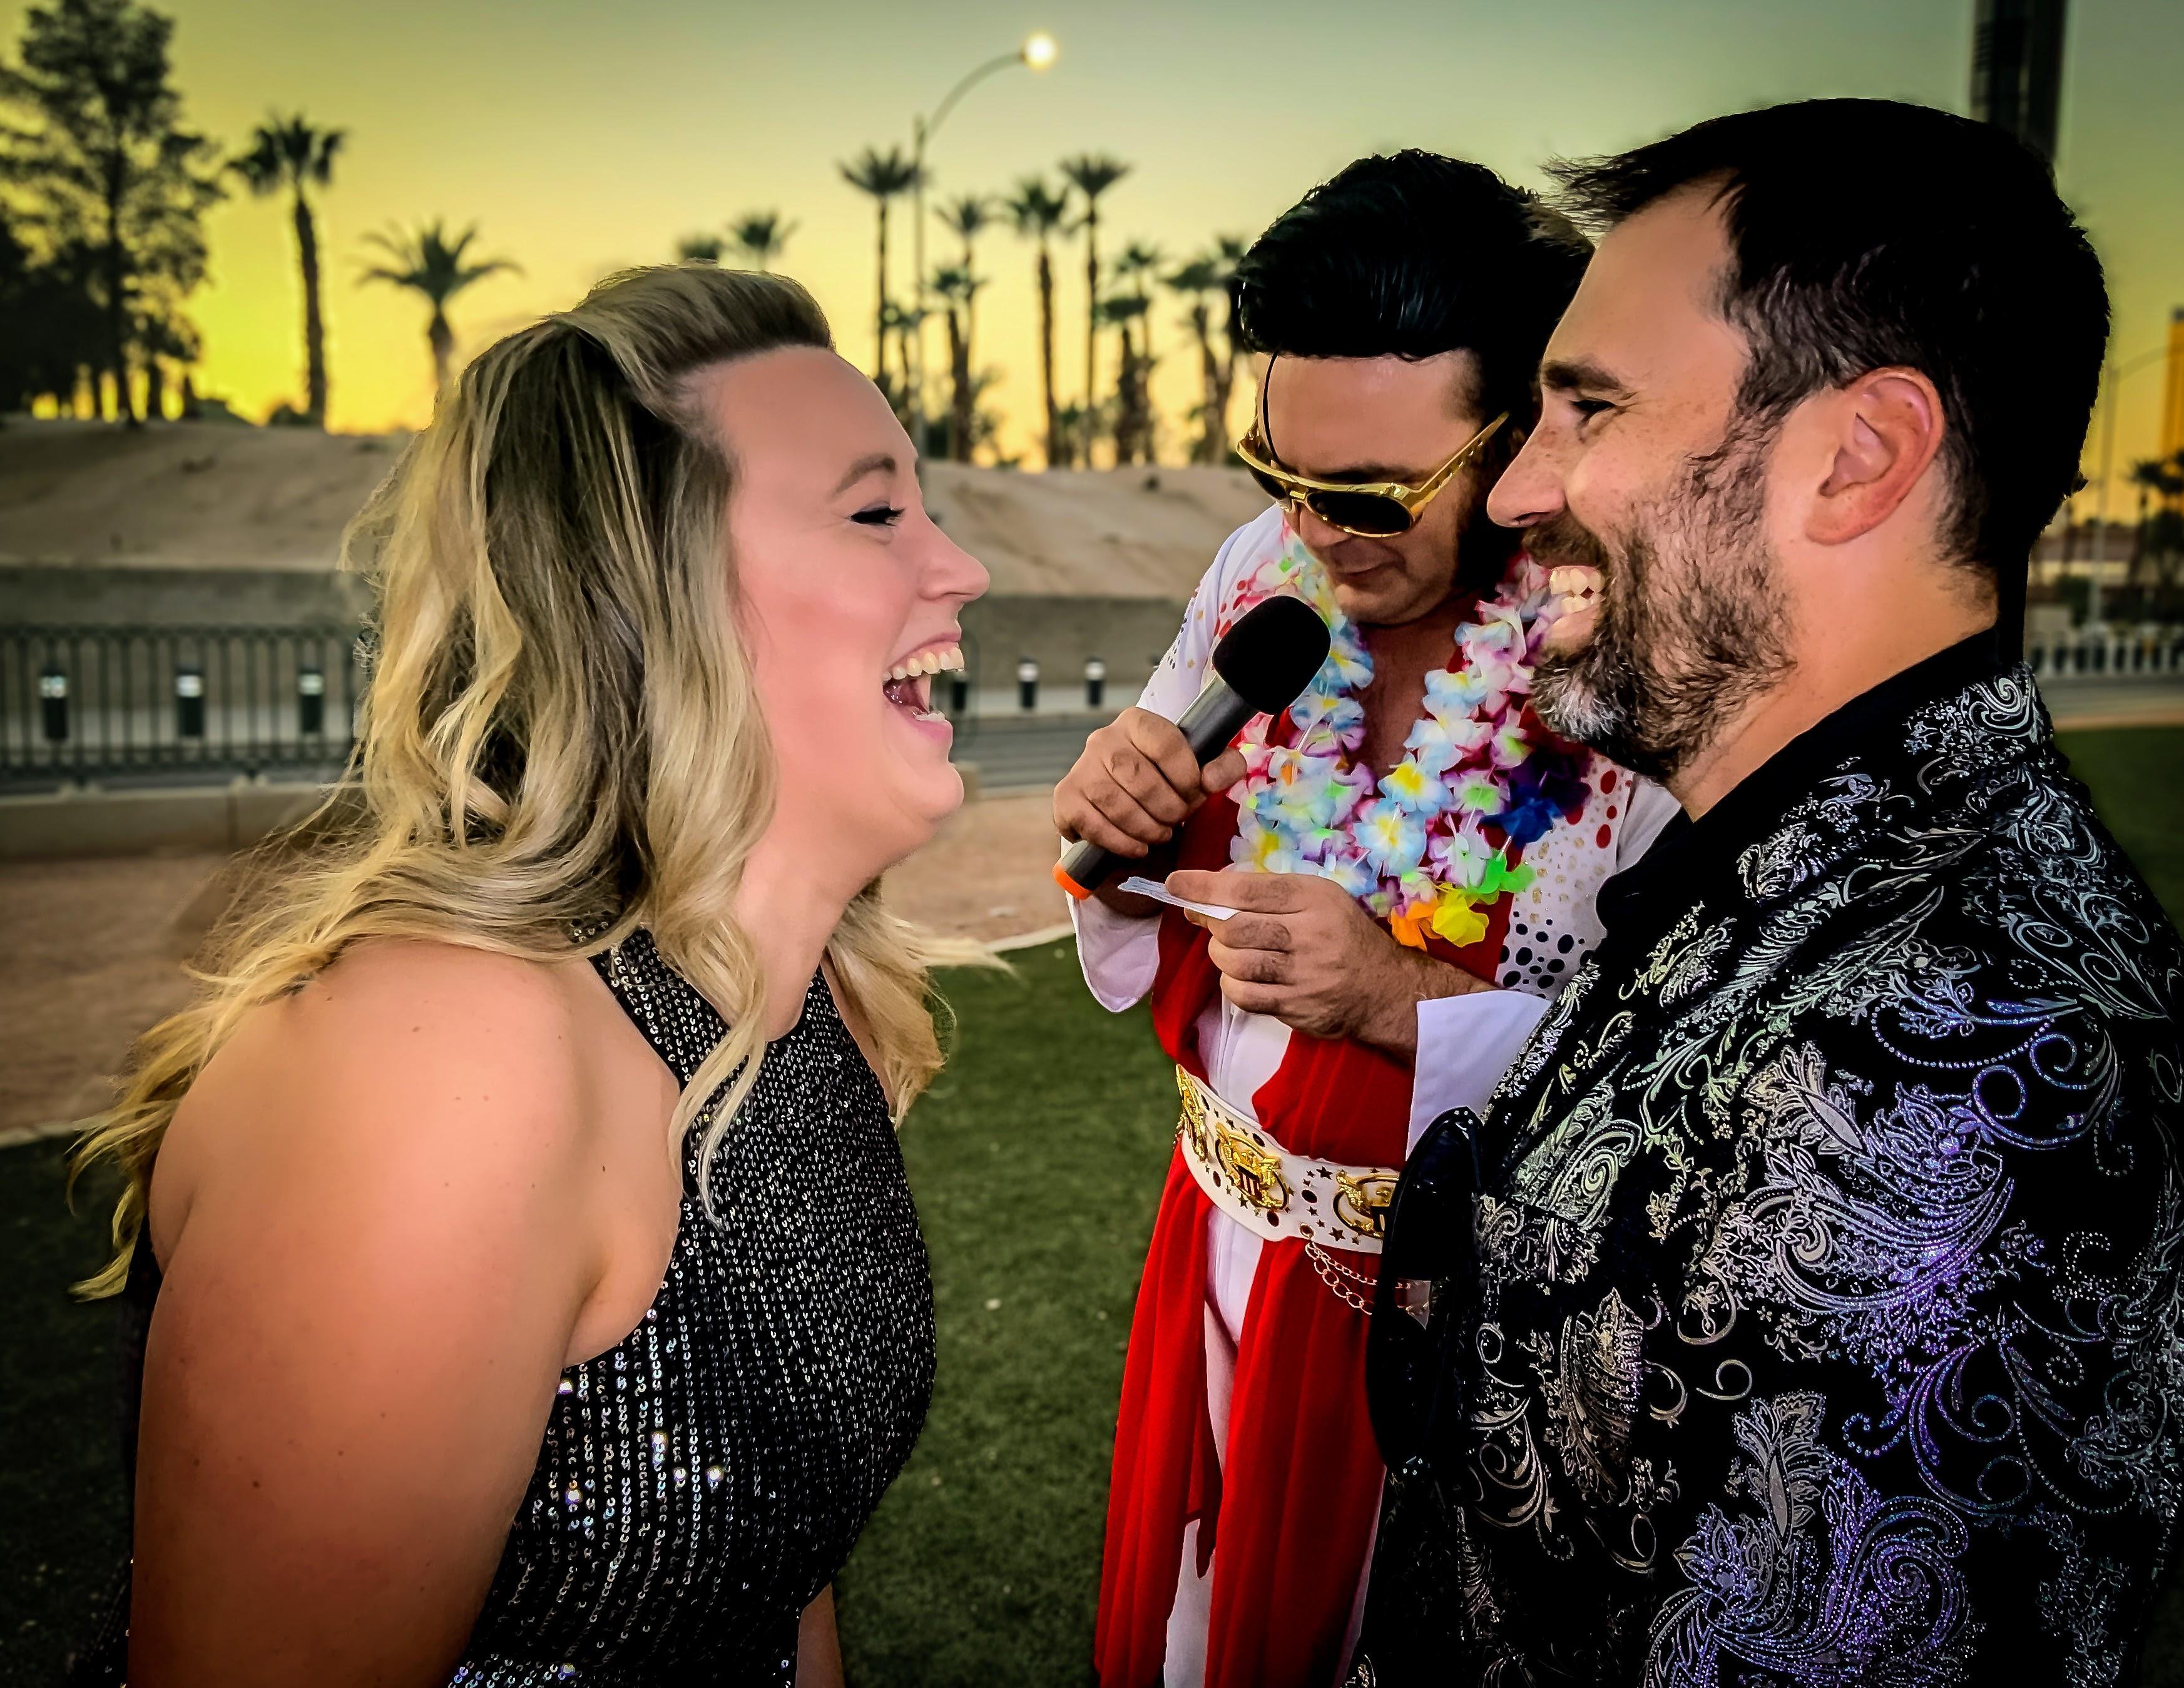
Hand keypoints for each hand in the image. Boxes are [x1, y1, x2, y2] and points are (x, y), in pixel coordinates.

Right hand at [1053, 708, 1247, 906]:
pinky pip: (1090, 823)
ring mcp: (1081, 768)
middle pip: (1135, 774)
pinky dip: (1119, 841)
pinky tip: (1137, 847)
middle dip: (1165, 806)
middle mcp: (1103, 738)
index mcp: (1137, 722)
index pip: (1164, 741)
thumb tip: (1210, 780)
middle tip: (1177, 820)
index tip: (1195, 793)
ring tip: (1160, 835)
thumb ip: (1222, 767)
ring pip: (1112, 801)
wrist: (1125, 799)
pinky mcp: (1066, 797)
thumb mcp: (1201, 768)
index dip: (1186, 774)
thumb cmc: (1166, 780)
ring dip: (1143, 827)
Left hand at [1165, 868, 1490, 1054]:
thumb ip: (1269, 894)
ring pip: (1233, 962)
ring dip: (1221, 956)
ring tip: (1233, 951)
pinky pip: (1242, 995)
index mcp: (1313, 897)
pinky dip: (1232, 984)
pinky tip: (1244, 976)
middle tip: (1211, 923)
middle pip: (1233, 927)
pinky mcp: (1296, 1007)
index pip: (1247, 890)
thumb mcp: (1318, 899)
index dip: (1204, 887)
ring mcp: (1302, 974)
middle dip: (1212, 925)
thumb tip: (1205, 896)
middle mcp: (1309, 934)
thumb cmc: (1342, 934)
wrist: (1384, 988)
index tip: (1175, 884)